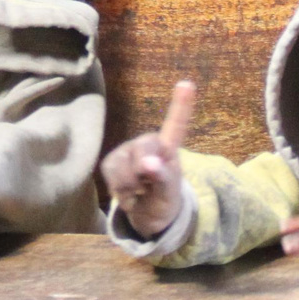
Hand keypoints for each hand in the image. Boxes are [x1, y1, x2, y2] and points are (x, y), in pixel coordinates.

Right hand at [101, 80, 196, 239]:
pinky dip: (119, 191)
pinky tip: (128, 193)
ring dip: (130, 187)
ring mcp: (126, 151)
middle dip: (142, 173)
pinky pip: (110, 175)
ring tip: (139, 191)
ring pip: (122, 167)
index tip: (187, 84)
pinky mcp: (110, 162)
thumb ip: (163, 177)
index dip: (181, 105)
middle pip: (141, 150)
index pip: (176, 124)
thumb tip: (148, 163)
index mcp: (168, 147)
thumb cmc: (164, 199)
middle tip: (148, 188)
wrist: (146, 216)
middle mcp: (147, 142)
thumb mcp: (170, 194)